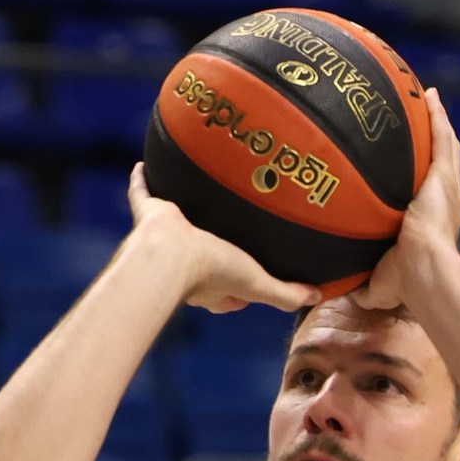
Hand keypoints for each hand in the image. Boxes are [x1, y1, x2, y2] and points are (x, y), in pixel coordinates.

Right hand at [127, 162, 320, 313]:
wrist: (171, 255)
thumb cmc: (213, 272)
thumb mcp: (258, 284)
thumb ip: (286, 293)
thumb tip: (317, 295)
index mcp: (210, 283)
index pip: (227, 287)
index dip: (240, 285)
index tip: (253, 272)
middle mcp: (187, 261)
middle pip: (203, 253)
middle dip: (214, 244)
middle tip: (229, 229)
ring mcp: (168, 237)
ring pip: (177, 223)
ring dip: (185, 209)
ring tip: (197, 193)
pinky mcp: (150, 215)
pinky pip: (143, 193)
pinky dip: (142, 181)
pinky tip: (143, 165)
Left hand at [354, 89, 459, 311]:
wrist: (425, 274)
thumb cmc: (405, 284)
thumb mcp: (374, 284)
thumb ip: (356, 281)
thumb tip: (335, 286)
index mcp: (429, 224)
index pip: (425, 194)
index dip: (419, 179)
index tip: (406, 167)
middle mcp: (442, 202)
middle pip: (439, 164)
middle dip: (432, 143)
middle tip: (423, 121)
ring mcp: (446, 188)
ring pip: (445, 147)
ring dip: (438, 122)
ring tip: (429, 99)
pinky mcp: (444, 178)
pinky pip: (442, 139)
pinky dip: (438, 117)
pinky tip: (431, 96)